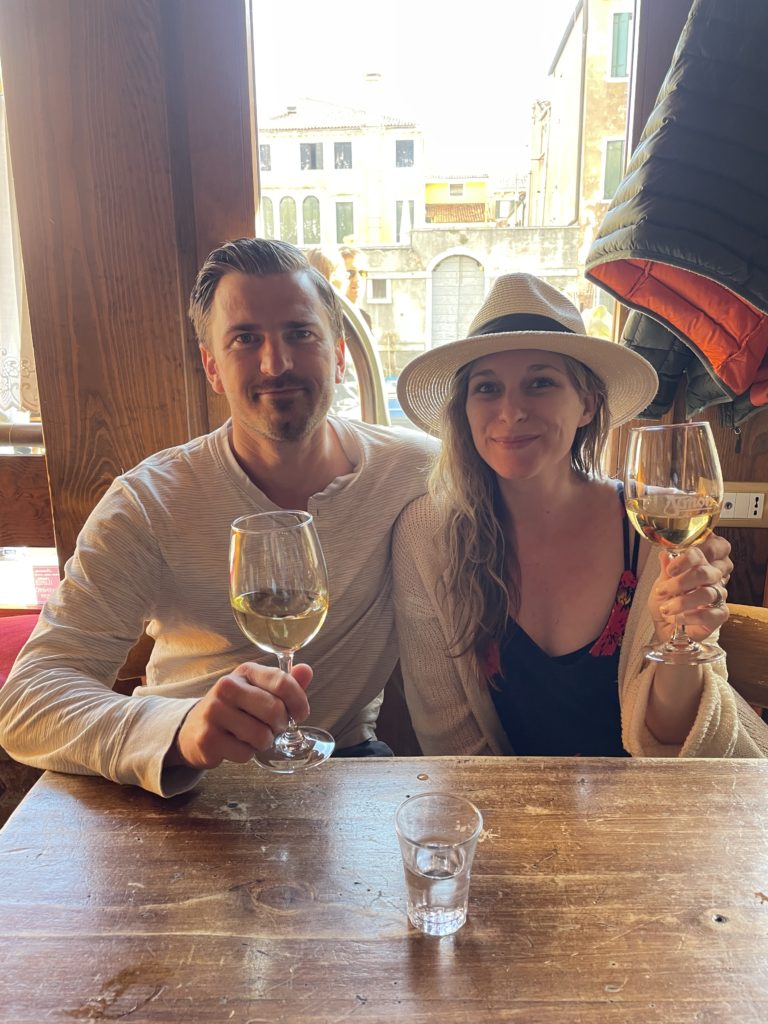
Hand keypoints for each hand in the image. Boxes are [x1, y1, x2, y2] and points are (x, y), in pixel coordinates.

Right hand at [168, 662, 312, 769]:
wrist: (194, 728)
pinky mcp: (207, 738)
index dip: (298, 702)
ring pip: (262, 735)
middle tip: (272, 728)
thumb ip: (286, 683)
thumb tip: (306, 670)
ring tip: (252, 735)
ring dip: (263, 742)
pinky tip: (236, 744)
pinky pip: (245, 753)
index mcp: (246, 671)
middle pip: (274, 710)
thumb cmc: (236, 708)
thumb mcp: (259, 690)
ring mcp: (214, 711)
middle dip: (280, 725)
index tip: (300, 714)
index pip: (282, 682)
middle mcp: (227, 686)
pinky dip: (247, 754)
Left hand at [648, 533, 731, 644]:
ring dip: (682, 602)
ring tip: (666, 609)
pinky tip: (677, 618)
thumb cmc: (666, 601)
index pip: (699, 554)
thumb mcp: (661, 585)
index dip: (686, 559)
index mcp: (698, 565)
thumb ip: (665, 571)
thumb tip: (664, 554)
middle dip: (681, 582)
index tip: (670, 569)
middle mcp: (711, 578)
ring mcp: (718, 596)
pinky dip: (690, 617)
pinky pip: (710, 614)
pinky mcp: (720, 615)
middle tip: (662, 590)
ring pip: (706, 594)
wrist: (667, 625)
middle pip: (704, 573)